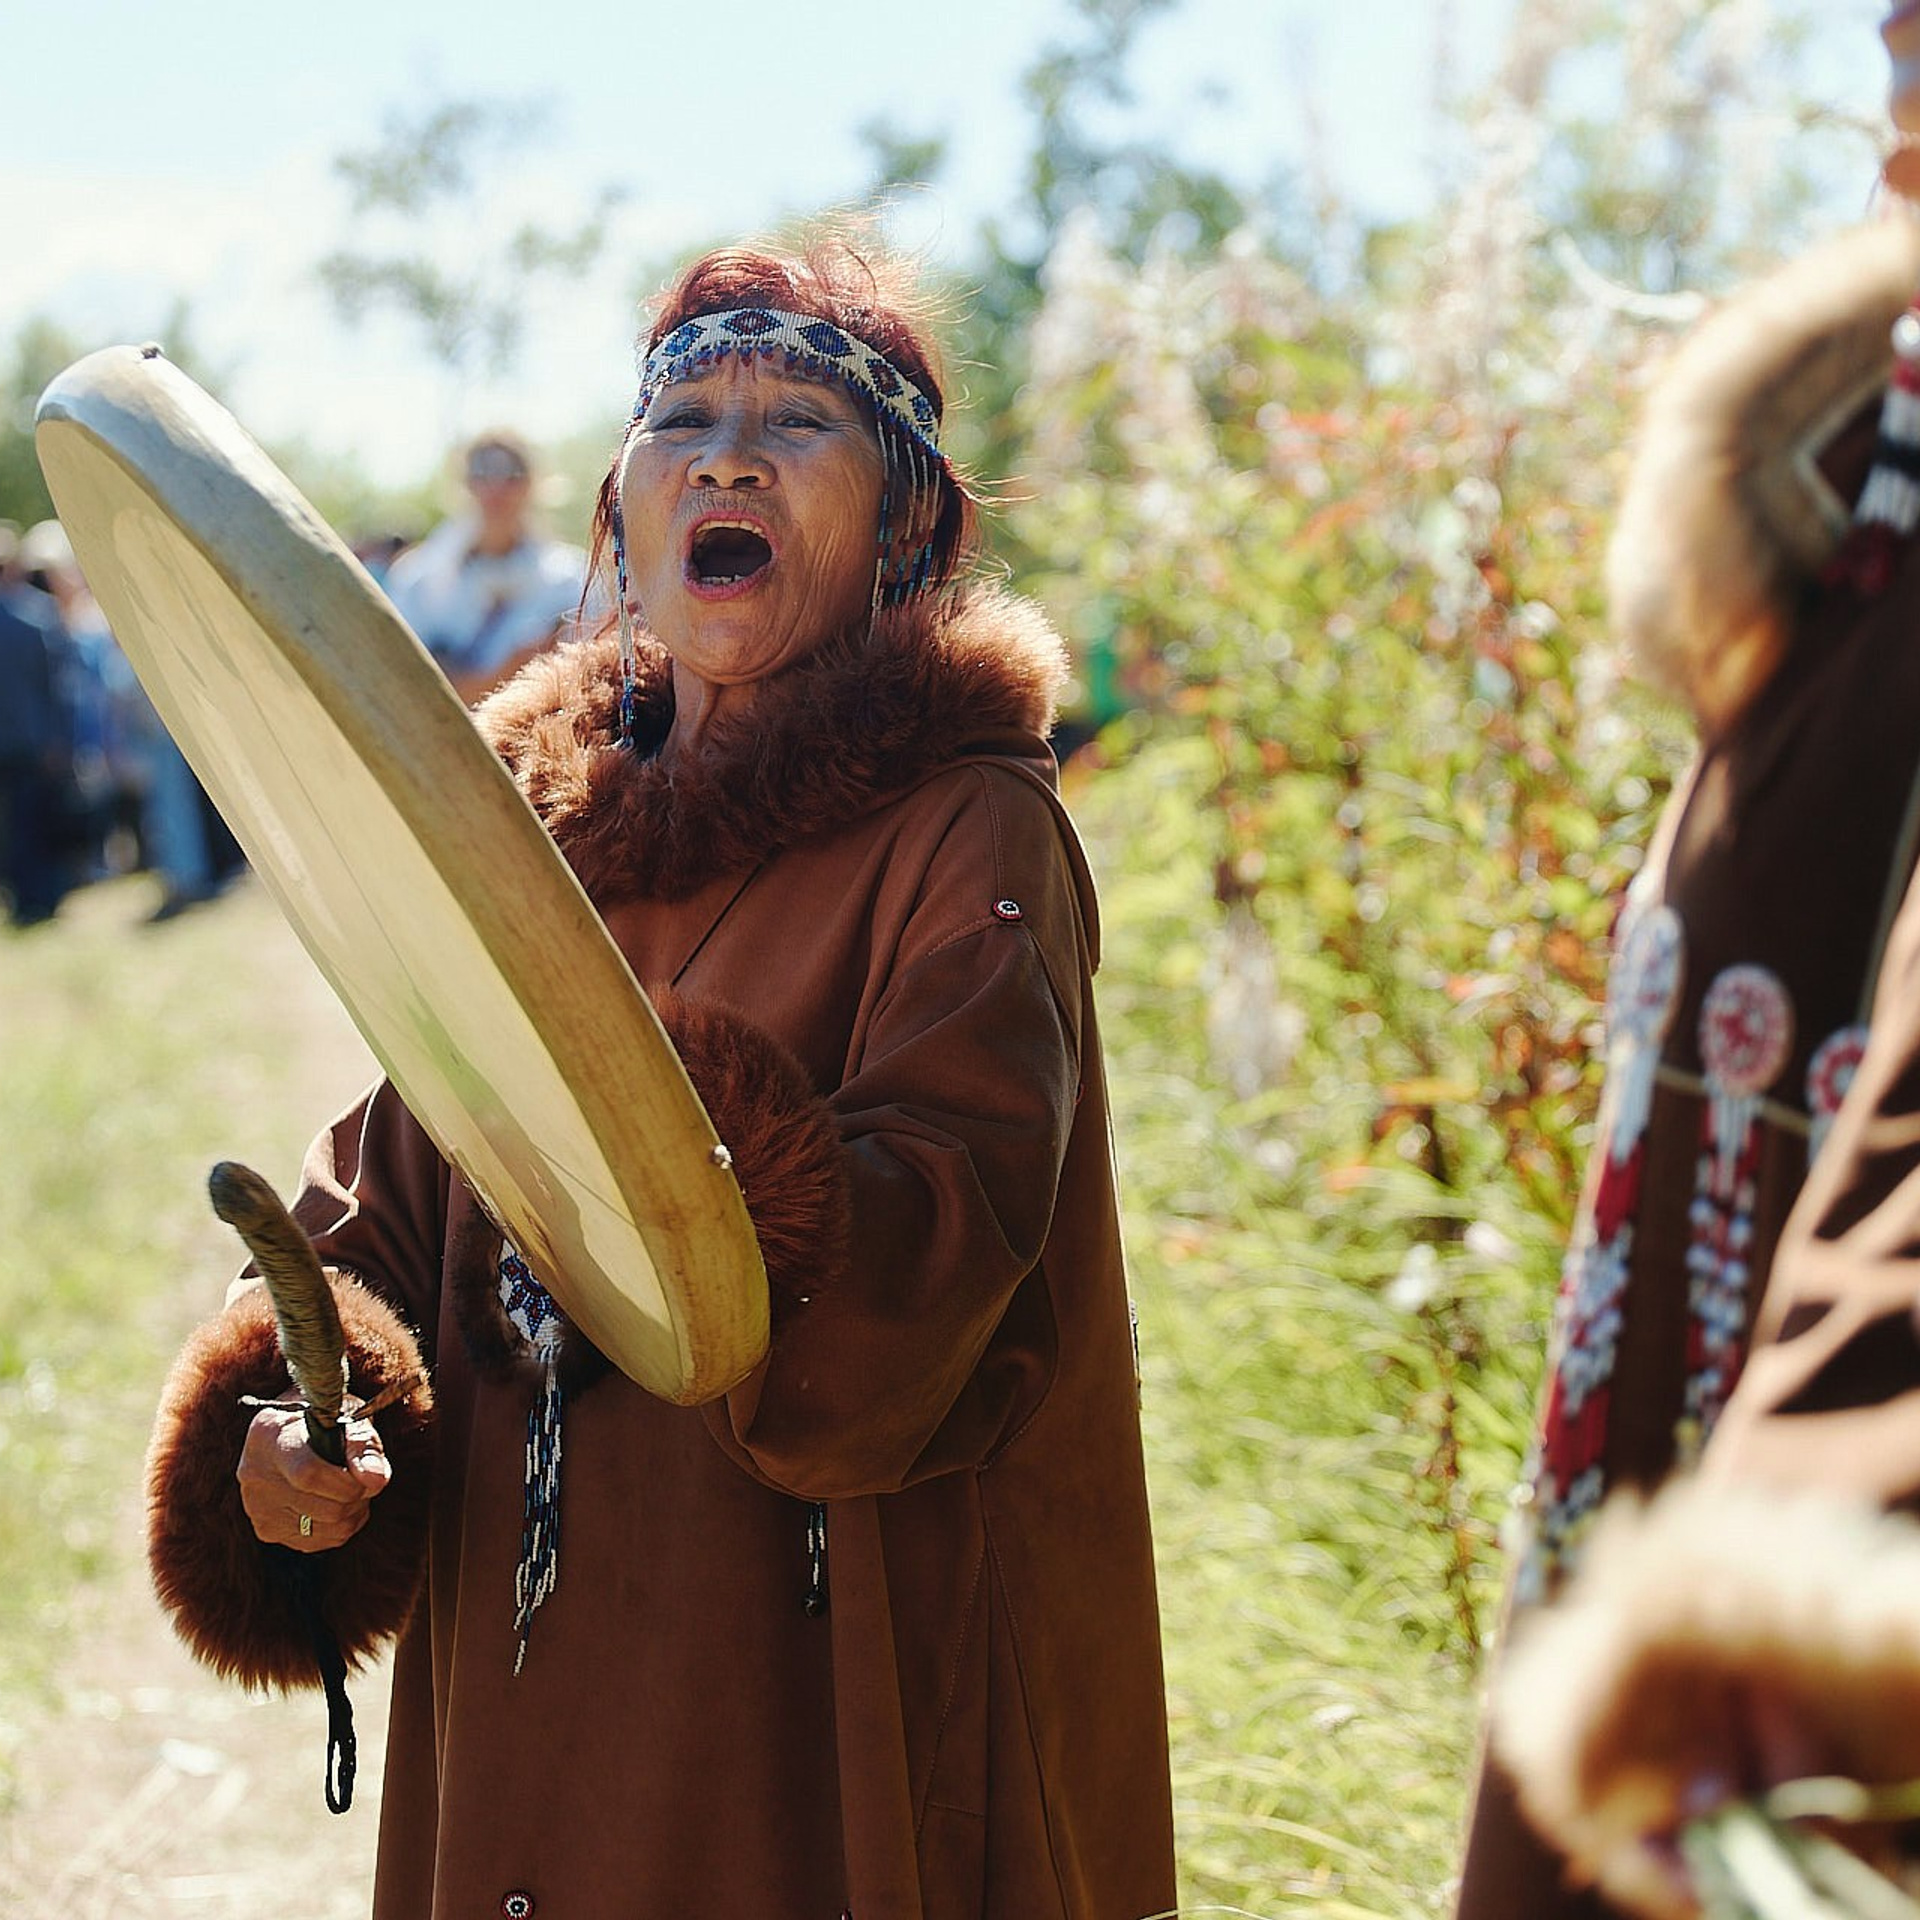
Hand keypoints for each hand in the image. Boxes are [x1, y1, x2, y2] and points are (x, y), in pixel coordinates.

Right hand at [236, 1405, 390, 1551]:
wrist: (290, 1432)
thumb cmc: (324, 1419)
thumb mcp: (347, 1414)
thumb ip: (363, 1444)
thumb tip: (376, 1480)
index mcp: (270, 1434)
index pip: (308, 1473)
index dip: (347, 1483)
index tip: (373, 1476)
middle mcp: (255, 1473)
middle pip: (325, 1508)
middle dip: (359, 1496)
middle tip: (365, 1476)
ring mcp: (257, 1506)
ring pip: (328, 1528)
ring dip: (354, 1512)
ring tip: (350, 1486)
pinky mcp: (266, 1529)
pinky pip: (318, 1542)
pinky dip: (339, 1527)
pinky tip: (336, 1501)